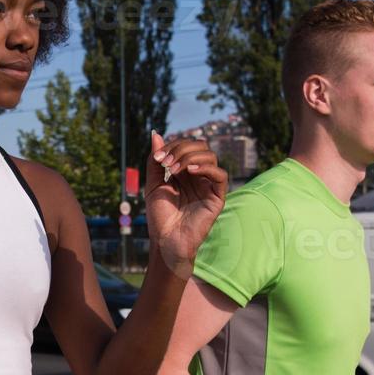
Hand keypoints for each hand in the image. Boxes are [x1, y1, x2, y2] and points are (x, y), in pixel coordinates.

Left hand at [143, 131, 227, 279]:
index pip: (186, 146)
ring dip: (190, 156)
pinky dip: (205, 168)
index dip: (172, 145)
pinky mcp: (217, 197)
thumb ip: (155, 160)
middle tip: (166, 163)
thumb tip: (156, 134)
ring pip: (210, 156)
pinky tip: (189, 172)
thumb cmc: (160, 216)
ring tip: (174, 169)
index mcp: (184, 172)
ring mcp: (209, 185)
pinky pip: (220, 175)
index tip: (157, 157)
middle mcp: (198, 176)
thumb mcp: (153, 184)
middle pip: (200, 146)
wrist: (166, 240)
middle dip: (181, 148)